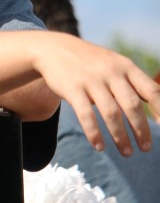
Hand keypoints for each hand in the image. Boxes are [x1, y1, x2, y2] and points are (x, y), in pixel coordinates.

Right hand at [34, 34, 159, 155]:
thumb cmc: (91, 62)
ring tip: (127, 153)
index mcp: (126, 67)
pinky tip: (99, 146)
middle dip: (141, 130)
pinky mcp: (72, 89)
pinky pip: (86, 115)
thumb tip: (158, 108)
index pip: (152, 90)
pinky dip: (94, 133)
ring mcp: (91, 81)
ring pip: (111, 113)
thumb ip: (134, 82)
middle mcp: (111, 73)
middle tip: (146, 148)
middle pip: (132, 106)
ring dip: (120, 137)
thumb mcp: (115, 64)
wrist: (54, 49)